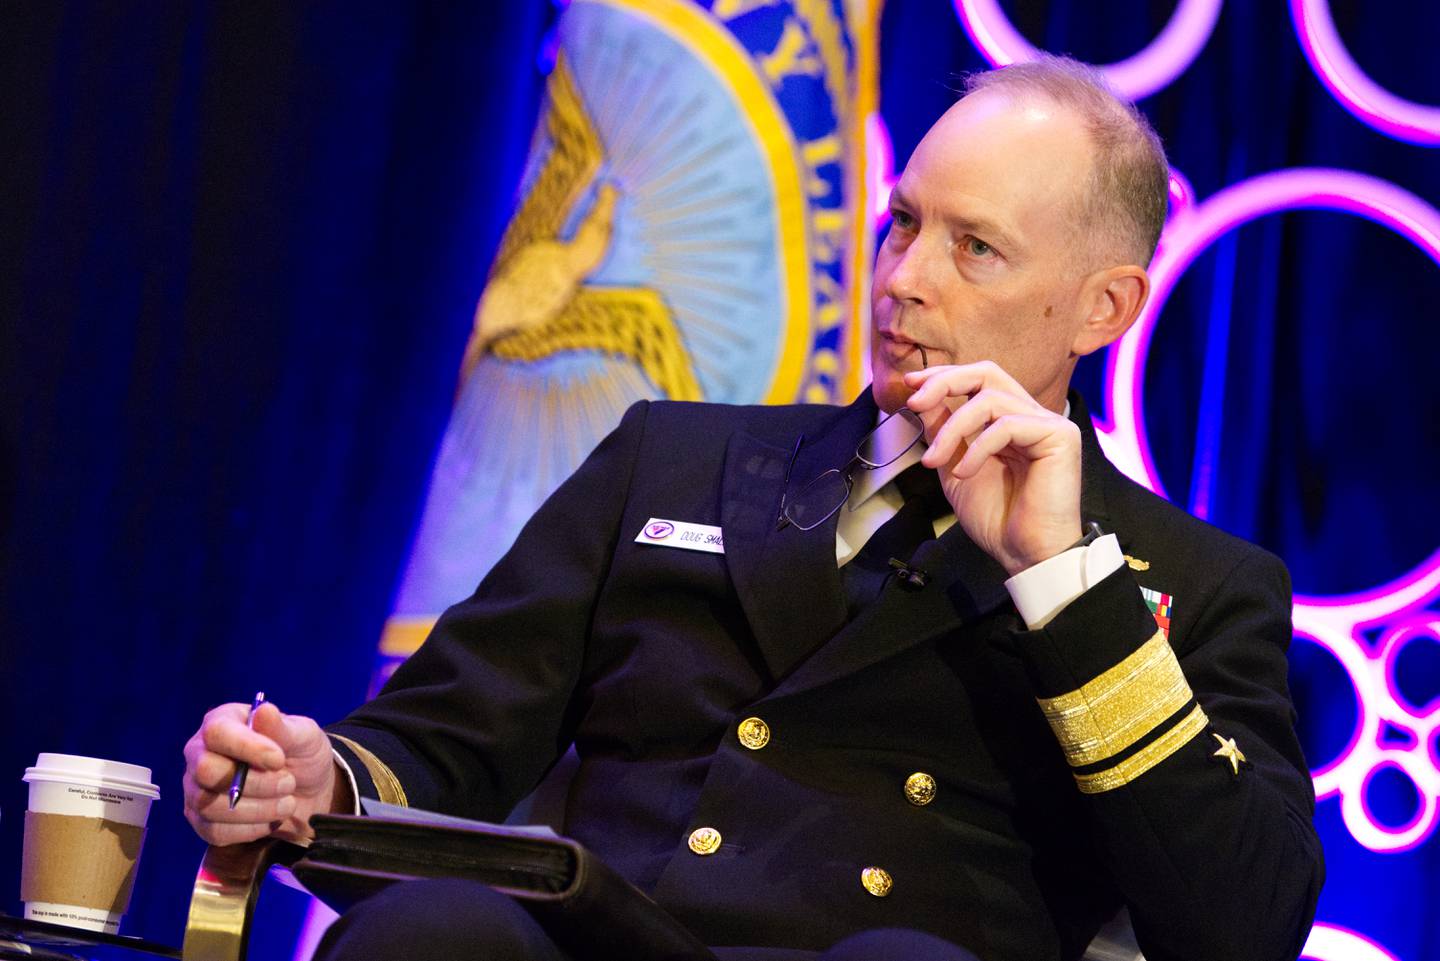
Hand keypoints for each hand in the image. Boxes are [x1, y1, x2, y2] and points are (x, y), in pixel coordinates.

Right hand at [182, 701, 340, 844]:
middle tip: (288, 783)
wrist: (308, 791)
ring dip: (257, 809)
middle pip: (205, 770)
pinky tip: (272, 819)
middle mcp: (200, 753)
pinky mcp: (202, 821)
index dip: (247, 747)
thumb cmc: (301, 754)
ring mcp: (196, 788)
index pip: (217, 732)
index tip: (279, 760)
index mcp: (223, 722)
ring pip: (210, 805)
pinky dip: (250, 829)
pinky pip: (215, 831)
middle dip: (254, 783)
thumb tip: (264, 710)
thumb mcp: (304, 736)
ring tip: (287, 802)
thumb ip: (283, 727)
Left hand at [903, 362, 1082, 575]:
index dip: (943, 376)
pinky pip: (1008, 425)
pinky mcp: (1060, 436)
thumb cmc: (996, 518)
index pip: (978, 380)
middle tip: (915, 402)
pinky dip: (978, 448)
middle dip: (946, 381)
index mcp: (1008, 420)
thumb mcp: (954, 468)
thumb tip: (923, 401)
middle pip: (988, 372)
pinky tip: (965, 473)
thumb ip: (944, 433)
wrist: (1024, 554)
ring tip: (934, 462)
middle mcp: (1030, 416)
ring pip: (990, 399)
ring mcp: (1047, 423)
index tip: (910, 384)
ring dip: (952, 429)